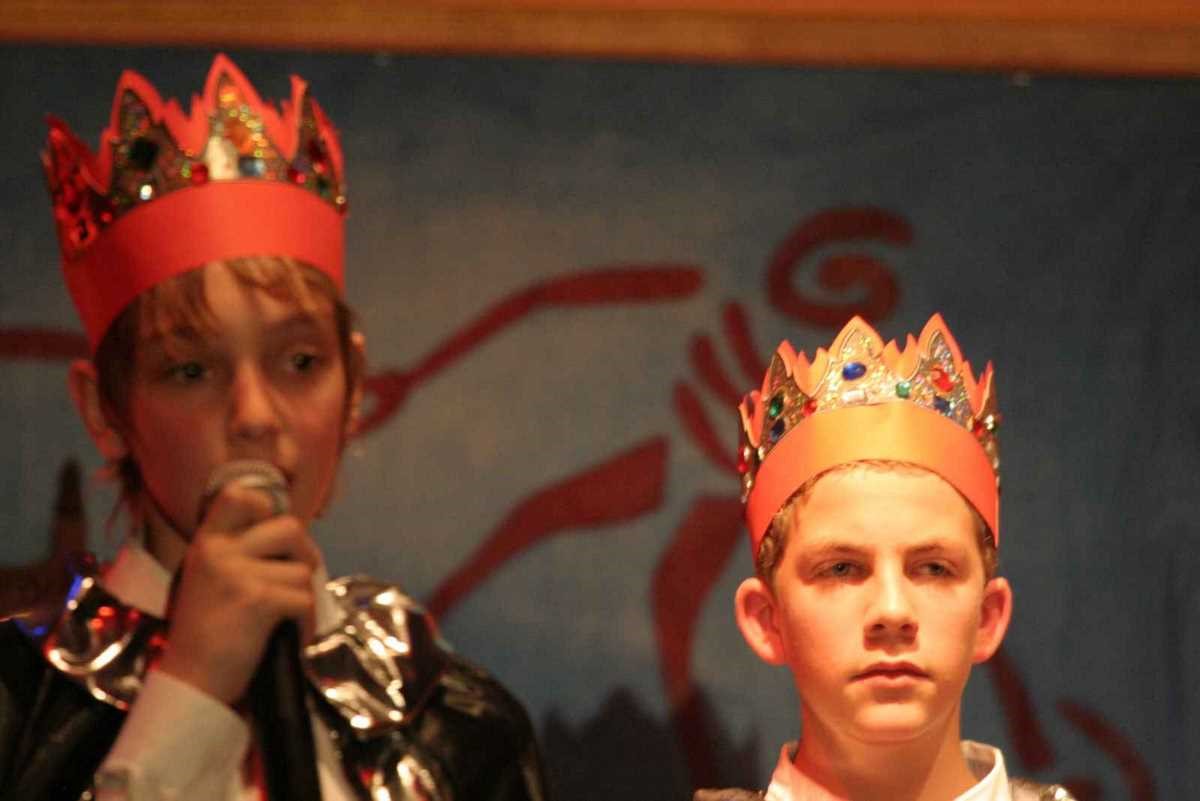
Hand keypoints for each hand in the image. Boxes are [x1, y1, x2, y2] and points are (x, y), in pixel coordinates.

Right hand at [156, 483, 320, 706]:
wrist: (191, 684)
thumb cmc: (207, 636)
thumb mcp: (210, 580)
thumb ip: (240, 554)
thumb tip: (293, 535)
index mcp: (206, 543)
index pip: (239, 495)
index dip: (266, 505)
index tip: (273, 531)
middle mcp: (218, 552)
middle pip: (290, 527)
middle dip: (305, 555)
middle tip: (297, 583)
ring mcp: (236, 574)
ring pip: (302, 570)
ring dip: (305, 598)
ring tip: (286, 620)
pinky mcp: (256, 600)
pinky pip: (305, 600)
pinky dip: (305, 623)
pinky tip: (287, 637)